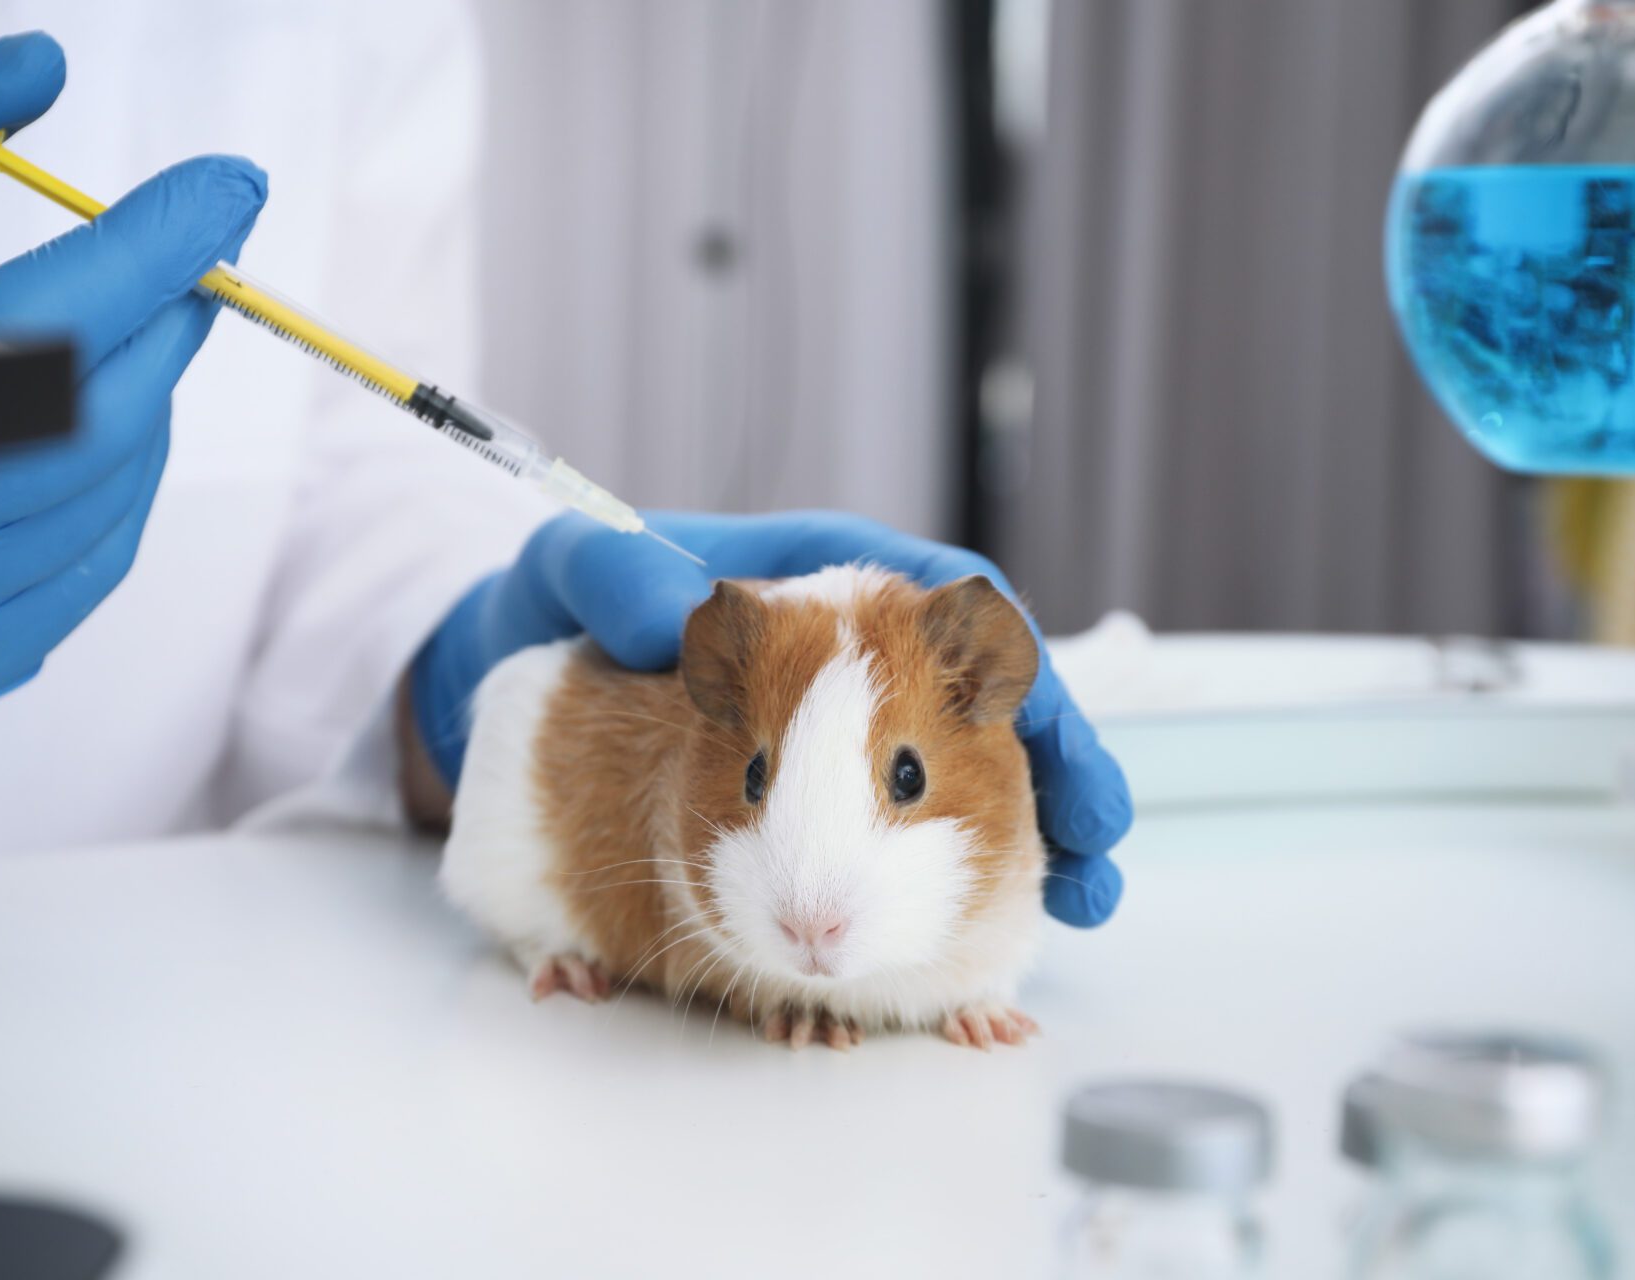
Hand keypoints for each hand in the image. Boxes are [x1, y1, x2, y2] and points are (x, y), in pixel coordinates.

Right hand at [0, 33, 267, 725]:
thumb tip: (35, 70)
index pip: (35, 329)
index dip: (145, 250)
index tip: (226, 186)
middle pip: (87, 427)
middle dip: (157, 325)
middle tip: (198, 251)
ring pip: (103, 503)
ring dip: (143, 403)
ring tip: (140, 328)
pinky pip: (82, 573)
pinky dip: (110, 490)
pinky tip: (96, 433)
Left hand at [408, 511, 1131, 926]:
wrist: (536, 656)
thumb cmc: (573, 598)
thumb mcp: (576, 565)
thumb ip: (620, 579)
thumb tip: (679, 622)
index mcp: (826, 578)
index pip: (946, 605)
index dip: (1011, 659)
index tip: (1044, 716)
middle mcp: (859, 654)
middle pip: (988, 700)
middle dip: (1056, 762)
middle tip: (1098, 835)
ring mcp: (851, 729)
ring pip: (970, 775)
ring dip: (1037, 836)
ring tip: (1084, 901)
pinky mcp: (829, 797)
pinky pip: (908, 834)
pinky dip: (962, 882)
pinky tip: (1002, 931)